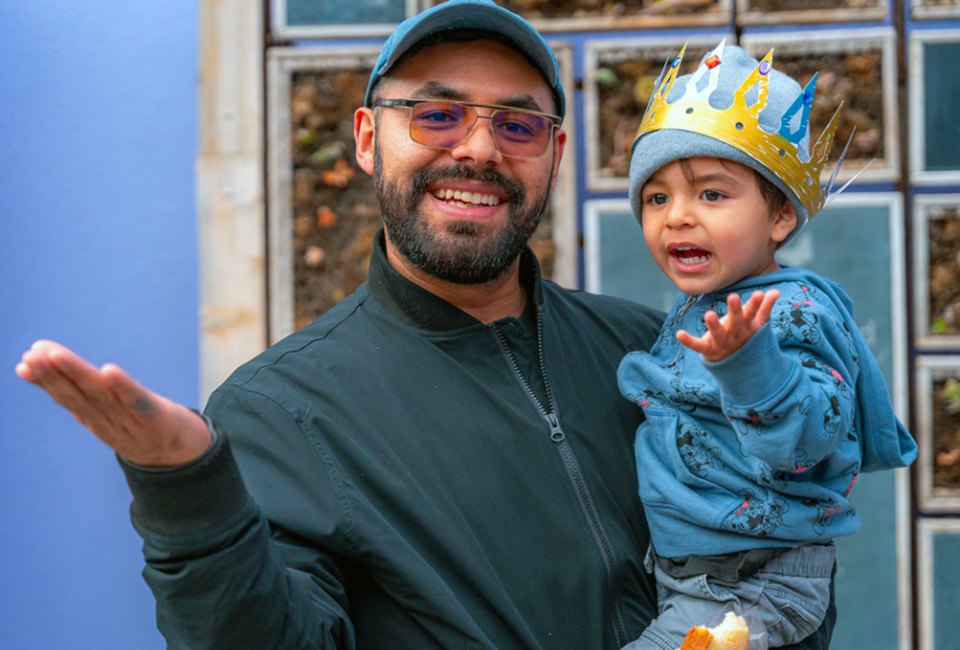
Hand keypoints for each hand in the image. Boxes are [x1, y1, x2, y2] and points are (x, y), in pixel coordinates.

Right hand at [16, 340, 211, 466]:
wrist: (182, 457)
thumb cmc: (141, 425)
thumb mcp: (109, 412)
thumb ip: (84, 394)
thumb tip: (47, 368)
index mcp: (96, 419)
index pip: (67, 397)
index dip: (45, 381)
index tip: (24, 363)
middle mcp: (109, 421)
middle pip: (79, 396)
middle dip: (53, 375)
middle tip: (32, 355)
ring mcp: (132, 422)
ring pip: (101, 397)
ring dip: (78, 374)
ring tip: (56, 354)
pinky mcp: (158, 420)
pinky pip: (139, 403)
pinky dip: (124, 388)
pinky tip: (110, 370)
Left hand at [676, 289, 779, 362]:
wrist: (737, 367)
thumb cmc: (744, 338)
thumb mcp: (755, 326)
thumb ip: (764, 308)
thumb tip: (775, 291)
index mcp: (747, 328)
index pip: (752, 315)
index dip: (756, 305)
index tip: (759, 293)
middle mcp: (735, 335)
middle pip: (736, 323)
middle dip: (735, 310)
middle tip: (733, 296)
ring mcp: (722, 343)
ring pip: (718, 334)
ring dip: (714, 325)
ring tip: (709, 314)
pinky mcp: (708, 350)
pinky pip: (698, 346)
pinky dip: (688, 341)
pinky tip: (679, 334)